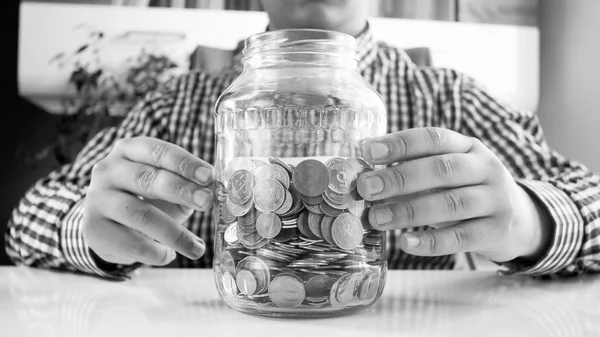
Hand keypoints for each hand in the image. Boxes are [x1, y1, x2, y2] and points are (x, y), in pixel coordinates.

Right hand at [82, 137, 213, 265]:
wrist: (106, 224)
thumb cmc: (144, 198)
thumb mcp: (165, 186)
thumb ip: (188, 185)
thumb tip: (214, 190)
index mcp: (129, 150)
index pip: (158, 151)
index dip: (185, 163)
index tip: (209, 177)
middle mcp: (109, 170)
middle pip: (147, 179)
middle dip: (182, 191)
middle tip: (207, 203)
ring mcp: (97, 198)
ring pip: (140, 214)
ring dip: (174, 233)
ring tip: (197, 248)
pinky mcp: (94, 228)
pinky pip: (130, 242)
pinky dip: (156, 252)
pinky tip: (170, 255)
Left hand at [357, 127, 550, 262]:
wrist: (520, 219)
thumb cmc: (468, 190)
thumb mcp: (450, 171)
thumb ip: (415, 169)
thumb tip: (367, 175)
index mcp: (468, 146)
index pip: (433, 138)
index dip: (401, 143)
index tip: (368, 150)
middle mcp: (485, 168)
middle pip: (442, 169)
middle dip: (400, 178)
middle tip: (367, 188)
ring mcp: (494, 200)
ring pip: (450, 204)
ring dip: (409, 211)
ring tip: (377, 218)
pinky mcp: (496, 232)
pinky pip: (460, 238)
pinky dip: (430, 242)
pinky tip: (405, 243)